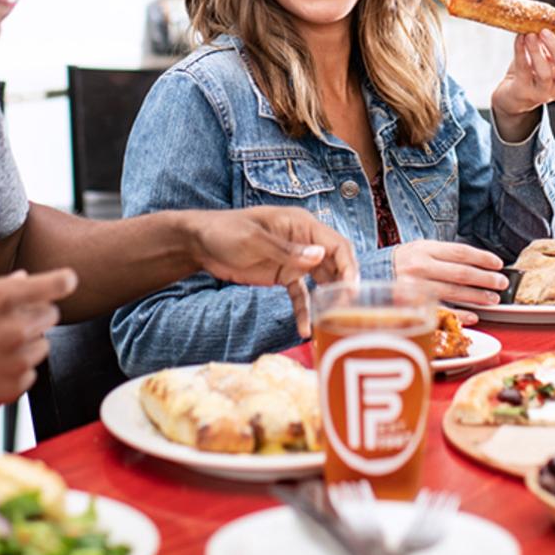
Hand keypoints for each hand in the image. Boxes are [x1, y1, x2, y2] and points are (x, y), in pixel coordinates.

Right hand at [0, 268, 77, 419]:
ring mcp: (16, 360)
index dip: (64, 281)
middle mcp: (15, 328)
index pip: (55, 284)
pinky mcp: (12, 388)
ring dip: (28, 344)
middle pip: (52, 315)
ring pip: (43, 346)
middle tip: (12, 321)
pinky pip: (29, 374)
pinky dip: (16, 371)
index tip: (68, 281)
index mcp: (2, 298)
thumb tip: (24, 279)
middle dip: (36, 315)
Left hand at [184, 207, 357, 337]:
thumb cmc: (225, 231)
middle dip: (344, 286)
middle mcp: (304, 241)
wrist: (199, 244)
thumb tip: (320, 256)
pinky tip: (305, 329)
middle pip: (335, 263)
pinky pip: (301, 295)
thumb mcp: (253, 240)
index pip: (336, 244)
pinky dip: (305, 310)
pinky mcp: (283, 276)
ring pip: (322, 280)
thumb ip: (286, 250)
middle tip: (347, 312)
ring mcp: (295, 259)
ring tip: (334, 323)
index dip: (349, 265)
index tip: (354, 289)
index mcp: (301, 225)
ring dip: (329, 299)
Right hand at [393, 241, 507, 325]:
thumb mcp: (419, 250)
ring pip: (454, 292)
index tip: (498, 264)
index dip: (482, 258)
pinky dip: (460, 314)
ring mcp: (416, 286)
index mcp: (424, 249)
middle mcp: (420, 266)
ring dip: (477, 297)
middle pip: (461, 272)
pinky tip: (474, 316)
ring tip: (493, 299)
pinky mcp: (412, 304)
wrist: (369, 275)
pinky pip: (442, 310)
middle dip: (485, 279)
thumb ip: (444, 255)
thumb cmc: (401, 263)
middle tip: (502, 283)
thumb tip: (476, 263)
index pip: (461, 252)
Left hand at [490, 28, 554, 140]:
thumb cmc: (534, 70)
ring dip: (536, 50)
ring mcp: (544, 93)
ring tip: (529, 34)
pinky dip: (521, 52)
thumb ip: (552, 41)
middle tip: (544, 31)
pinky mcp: (525, 92)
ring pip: (544, 72)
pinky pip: (524, 70)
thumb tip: (548, 17)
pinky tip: (519, 38)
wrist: (513, 94)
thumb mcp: (548, 57)